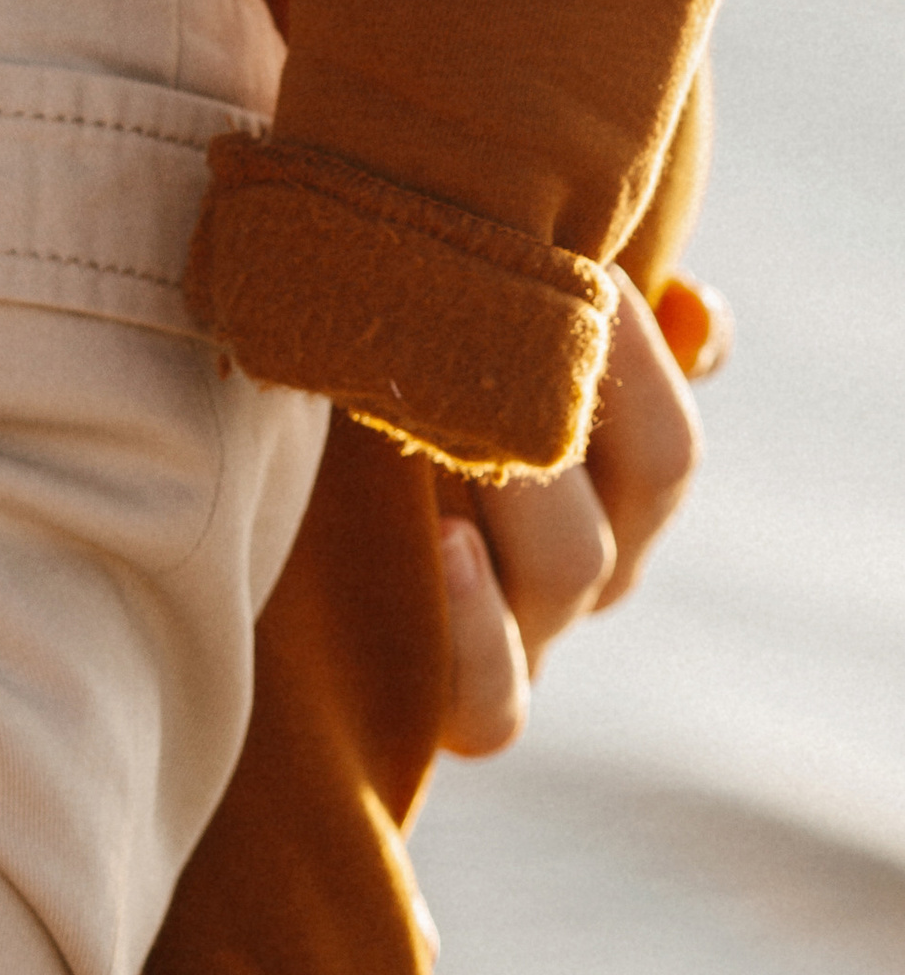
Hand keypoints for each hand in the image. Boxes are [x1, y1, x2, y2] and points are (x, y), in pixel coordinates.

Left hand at [434, 273, 709, 754]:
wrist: (282, 527)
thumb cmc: (390, 399)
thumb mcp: (478, 348)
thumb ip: (589, 320)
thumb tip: (692, 307)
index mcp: (612, 496)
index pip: (666, 444)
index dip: (636, 354)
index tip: (578, 268)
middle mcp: (588, 567)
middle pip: (640, 496)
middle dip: (575, 395)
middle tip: (505, 318)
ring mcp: (528, 637)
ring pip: (573, 573)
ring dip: (525, 483)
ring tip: (458, 419)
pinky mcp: (454, 705)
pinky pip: (497, 706)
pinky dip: (481, 635)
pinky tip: (446, 549)